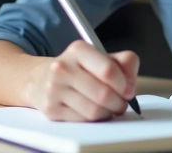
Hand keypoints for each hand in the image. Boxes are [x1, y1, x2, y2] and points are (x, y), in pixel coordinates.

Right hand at [23, 40, 139, 121]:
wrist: (41, 79)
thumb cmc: (79, 69)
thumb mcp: (101, 57)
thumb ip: (125, 63)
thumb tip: (130, 85)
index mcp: (78, 50)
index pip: (109, 70)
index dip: (125, 84)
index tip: (127, 90)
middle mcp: (62, 67)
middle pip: (104, 94)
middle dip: (119, 103)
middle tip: (121, 103)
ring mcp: (54, 89)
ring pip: (94, 111)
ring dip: (108, 113)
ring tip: (108, 108)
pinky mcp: (51, 109)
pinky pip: (82, 121)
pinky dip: (94, 120)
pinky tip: (93, 112)